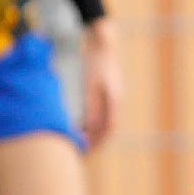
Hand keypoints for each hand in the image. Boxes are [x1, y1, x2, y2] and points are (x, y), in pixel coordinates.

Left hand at [81, 18, 121, 147]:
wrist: (103, 43)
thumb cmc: (96, 63)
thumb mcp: (91, 86)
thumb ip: (91, 108)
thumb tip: (87, 129)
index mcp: (114, 101)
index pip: (108, 128)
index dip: (97, 141)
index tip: (84, 151)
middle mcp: (115, 101)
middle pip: (107, 127)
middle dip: (95, 140)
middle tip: (80, 150)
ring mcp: (112, 96)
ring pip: (104, 120)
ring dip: (93, 131)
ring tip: (78, 139)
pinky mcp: (107, 91)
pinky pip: (101, 112)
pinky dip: (92, 121)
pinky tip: (79, 122)